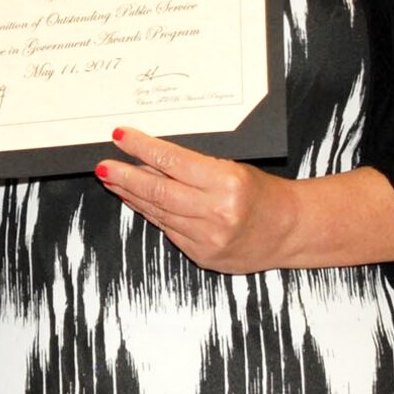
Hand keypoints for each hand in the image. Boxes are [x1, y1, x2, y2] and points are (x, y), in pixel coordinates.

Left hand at [95, 127, 297, 274]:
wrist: (289, 231)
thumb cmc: (262, 193)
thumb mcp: (232, 168)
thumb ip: (192, 167)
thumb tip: (148, 157)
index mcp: (226, 183)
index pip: (172, 161)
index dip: (142, 147)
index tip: (120, 137)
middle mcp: (216, 213)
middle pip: (157, 190)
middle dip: (124, 176)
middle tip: (103, 165)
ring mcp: (208, 238)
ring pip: (158, 212)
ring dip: (131, 195)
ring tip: (112, 180)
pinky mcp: (203, 256)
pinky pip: (168, 230)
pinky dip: (150, 213)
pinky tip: (137, 201)